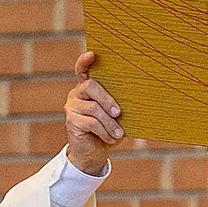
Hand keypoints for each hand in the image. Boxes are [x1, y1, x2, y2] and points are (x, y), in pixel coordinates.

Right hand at [64, 51, 123, 175]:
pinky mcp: (71, 121)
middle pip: (90, 86)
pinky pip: (91, 122)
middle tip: (119, 112)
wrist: (95, 153)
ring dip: (110, 123)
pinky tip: (111, 138)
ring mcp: (71, 106)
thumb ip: (118, 104)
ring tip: (119, 134)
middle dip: (107, 99)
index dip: (85, 61)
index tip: (93, 53)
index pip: (82, 70)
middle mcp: (77, 94)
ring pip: (93, 108)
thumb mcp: (117, 116)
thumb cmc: (109, 130)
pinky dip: (104, 131)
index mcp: (88, 88)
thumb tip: (136, 96)